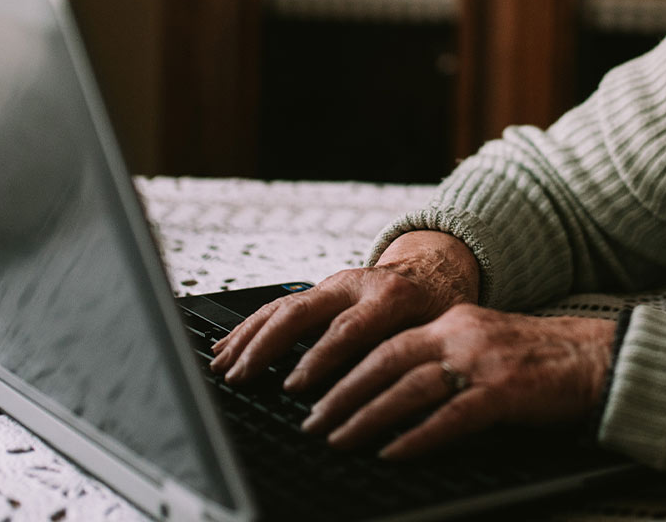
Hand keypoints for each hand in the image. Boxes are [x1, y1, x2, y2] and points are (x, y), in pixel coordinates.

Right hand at [210, 231, 479, 389]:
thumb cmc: (442, 305)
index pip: (348, 328)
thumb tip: (391, 399)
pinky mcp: (319, 289)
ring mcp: (333, 284)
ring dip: (248, 338)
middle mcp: (355, 283)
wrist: (438, 265)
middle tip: (242, 377)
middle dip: (266, 346)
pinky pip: (278, 306)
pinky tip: (226, 346)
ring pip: (282, 307)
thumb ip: (413, 353)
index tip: (295, 387)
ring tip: (223, 367)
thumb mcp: (441, 328)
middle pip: (301, 311)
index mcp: (390, 294)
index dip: (320, 358)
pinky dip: (250, 328)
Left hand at [300, 304, 614, 458]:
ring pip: (410, 387)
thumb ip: (441, 360)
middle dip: (343, 392)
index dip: (345, 366)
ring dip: (368, 415)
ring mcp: (481, 362)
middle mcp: (460, 335)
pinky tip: (392, 452)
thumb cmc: (539, 360)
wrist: (596, 357)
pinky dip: (418, 436)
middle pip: (386, 362)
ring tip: (339, 438)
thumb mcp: (482, 346)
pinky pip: (451, 416)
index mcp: (451, 323)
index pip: (385, 343)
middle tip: (312, 419)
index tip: (314, 388)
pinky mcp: (504, 391)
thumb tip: (391, 391)